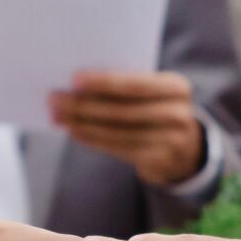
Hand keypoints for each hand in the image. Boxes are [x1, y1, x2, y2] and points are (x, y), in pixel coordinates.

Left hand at [50, 71, 207, 185]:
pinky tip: (73, 130)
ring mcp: (169, 141)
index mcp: (176, 87)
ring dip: (81, 123)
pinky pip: (116, 148)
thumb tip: (77, 84)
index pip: (136, 84)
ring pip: (116, 131)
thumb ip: (127, 85)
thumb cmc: (156, 107)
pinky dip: (91, 138)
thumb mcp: (153, 91)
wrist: (186, 146)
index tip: (74, 79)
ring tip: (57, 116)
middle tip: (54, 99)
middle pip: (122, 110)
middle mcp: (177, 114)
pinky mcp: (156, 162)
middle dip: (84, 105)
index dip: (104, 83)